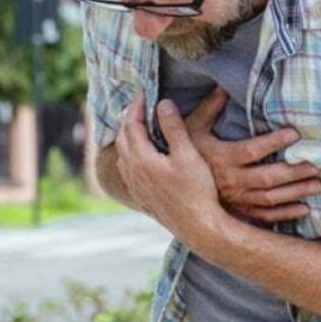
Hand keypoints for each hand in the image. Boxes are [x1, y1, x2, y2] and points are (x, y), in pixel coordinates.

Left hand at [115, 94, 226, 248]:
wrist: (198, 228)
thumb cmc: (196, 191)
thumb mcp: (188, 155)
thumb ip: (174, 128)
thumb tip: (163, 104)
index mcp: (141, 158)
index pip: (132, 124)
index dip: (137, 107)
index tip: (144, 93)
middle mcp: (132, 172)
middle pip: (123, 138)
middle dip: (130, 119)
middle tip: (140, 106)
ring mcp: (134, 186)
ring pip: (122, 154)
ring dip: (128, 137)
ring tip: (138, 126)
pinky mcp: (140, 196)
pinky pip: (126, 169)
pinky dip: (130, 154)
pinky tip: (140, 156)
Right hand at [185, 87, 320, 223]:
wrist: (169, 184)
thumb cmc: (183, 152)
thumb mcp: (192, 127)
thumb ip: (210, 107)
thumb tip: (223, 85)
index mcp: (220, 157)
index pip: (252, 150)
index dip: (274, 143)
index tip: (295, 133)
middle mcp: (229, 180)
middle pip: (267, 178)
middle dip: (294, 171)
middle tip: (318, 164)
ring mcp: (234, 199)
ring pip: (269, 198)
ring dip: (296, 192)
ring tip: (318, 184)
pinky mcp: (236, 211)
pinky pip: (263, 216)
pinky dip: (285, 214)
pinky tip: (304, 208)